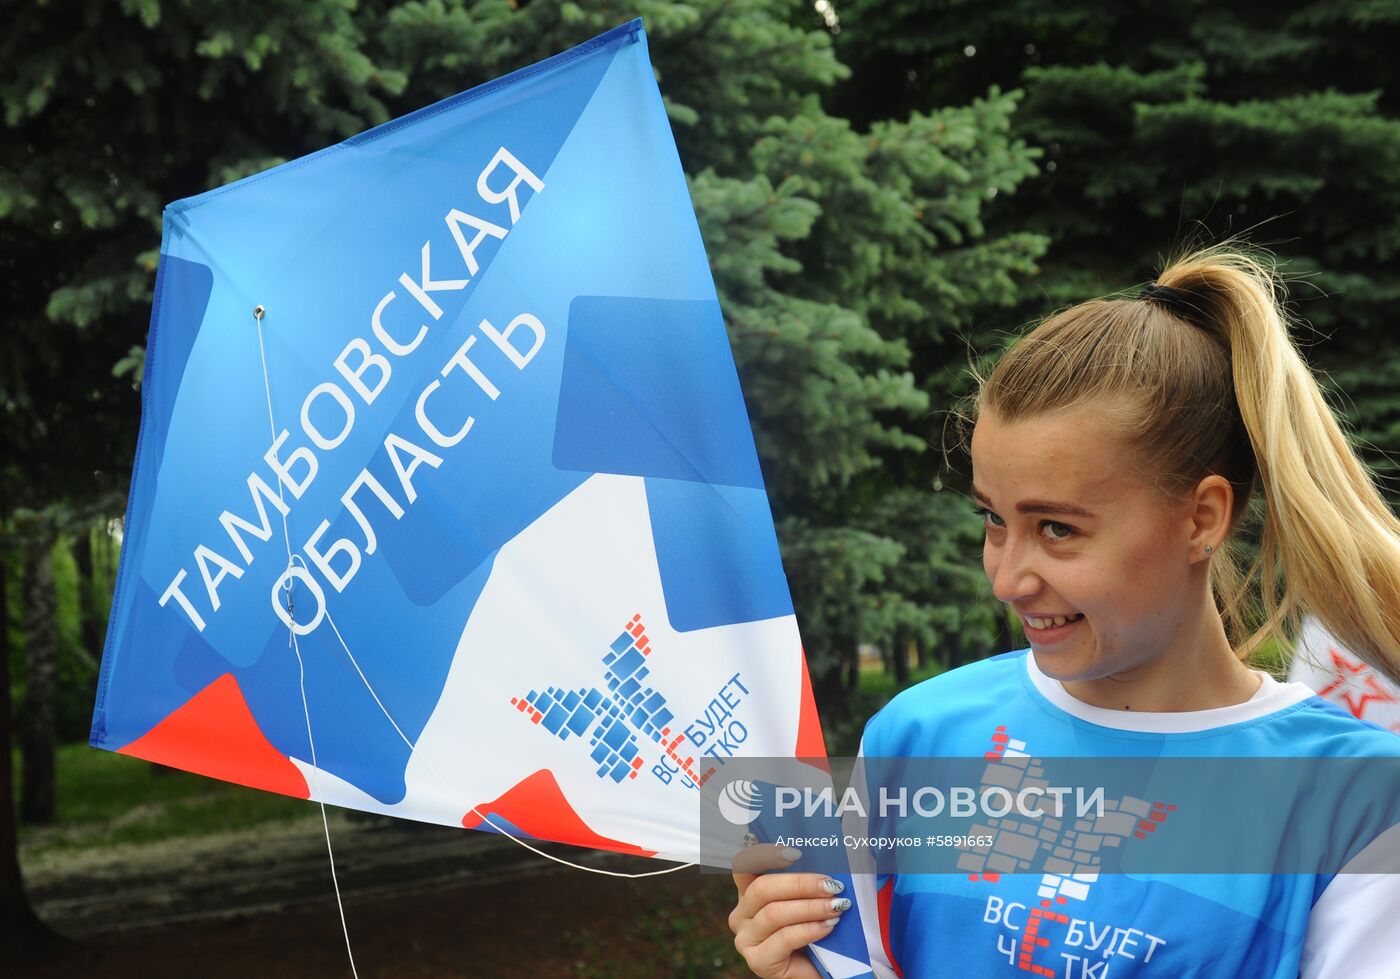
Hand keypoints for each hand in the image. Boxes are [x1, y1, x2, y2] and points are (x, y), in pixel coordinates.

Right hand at [729, 843, 850, 978]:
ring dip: (810, 908)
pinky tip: (828, 926)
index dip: (762, 855)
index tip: (793, 853)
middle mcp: (741, 914)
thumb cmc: (812, 933)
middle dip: (799, 884)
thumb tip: (826, 862)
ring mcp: (746, 939)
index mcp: (748, 894)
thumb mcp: (804, 902)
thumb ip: (803, 884)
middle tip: (830, 885)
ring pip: (774, 914)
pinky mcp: (758, 961)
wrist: (815, 972)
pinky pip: (784, 938)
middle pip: (762, 888)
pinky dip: (809, 929)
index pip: (743, 866)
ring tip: (837, 907)